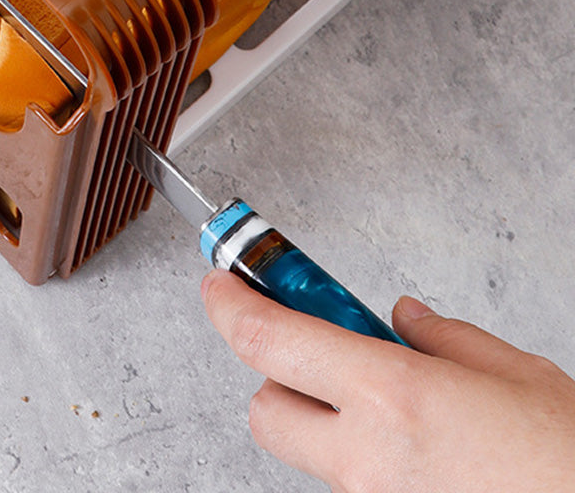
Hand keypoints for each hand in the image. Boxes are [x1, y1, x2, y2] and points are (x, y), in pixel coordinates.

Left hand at [202, 269, 574, 491]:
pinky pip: (349, 486)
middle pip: (265, 410)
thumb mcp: (515, 375)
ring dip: (323, 424)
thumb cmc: (567, 461)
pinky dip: (362, 460)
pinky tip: (415, 451)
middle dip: (278, 376)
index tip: (218, 285)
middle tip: (320, 353)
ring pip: (308, 455)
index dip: (229, 305)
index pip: (268, 340)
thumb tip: (405, 319)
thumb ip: (444, 339)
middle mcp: (368, 457)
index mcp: (390, 395)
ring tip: (389, 409)